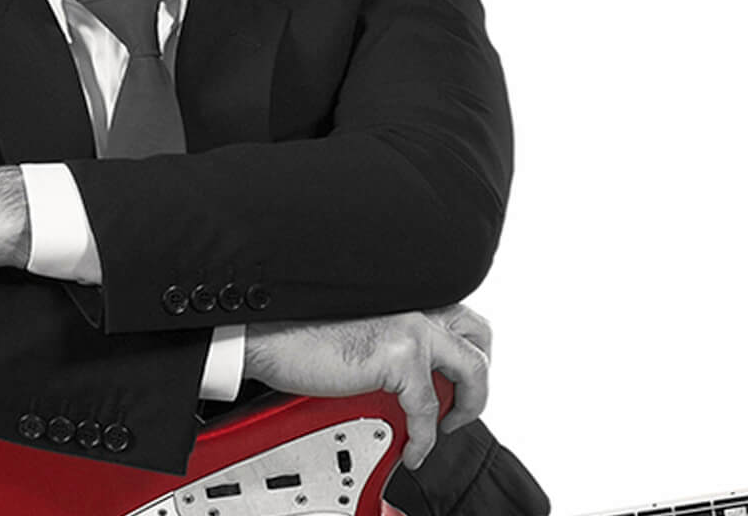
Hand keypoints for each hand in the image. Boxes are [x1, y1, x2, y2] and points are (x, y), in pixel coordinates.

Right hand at [241, 304, 491, 468]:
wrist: (268, 334)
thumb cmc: (301, 334)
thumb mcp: (361, 332)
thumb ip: (391, 345)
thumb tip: (407, 381)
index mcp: (408, 299)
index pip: (458, 319)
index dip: (462, 356)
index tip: (451, 385)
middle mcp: (418, 306)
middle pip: (480, 336)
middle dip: (478, 377)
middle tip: (459, 405)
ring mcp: (414, 328)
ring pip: (473, 370)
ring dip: (466, 407)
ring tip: (443, 429)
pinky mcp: (400, 356)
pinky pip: (429, 409)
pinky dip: (425, 438)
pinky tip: (412, 448)